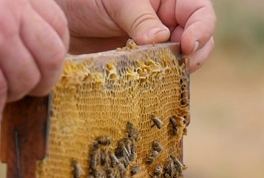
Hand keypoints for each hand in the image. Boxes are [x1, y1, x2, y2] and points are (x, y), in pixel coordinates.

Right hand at [0, 0, 68, 122]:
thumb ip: (8, 17)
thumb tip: (32, 59)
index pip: (59, 27)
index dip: (55, 53)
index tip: (44, 67)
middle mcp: (11, 8)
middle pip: (52, 57)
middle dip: (45, 80)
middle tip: (31, 90)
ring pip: (26, 80)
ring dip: (14, 96)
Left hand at [60, 0, 215, 71]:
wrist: (62, 20)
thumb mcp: (116, 2)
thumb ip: (140, 19)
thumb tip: (161, 40)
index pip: (200, 12)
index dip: (201, 29)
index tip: (188, 45)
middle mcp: (168, 19)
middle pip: (198, 39)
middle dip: (194, 54)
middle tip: (181, 66)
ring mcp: (158, 43)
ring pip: (182, 60)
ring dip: (177, 69)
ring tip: (165, 75)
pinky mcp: (144, 64)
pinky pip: (161, 74)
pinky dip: (160, 80)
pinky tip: (151, 84)